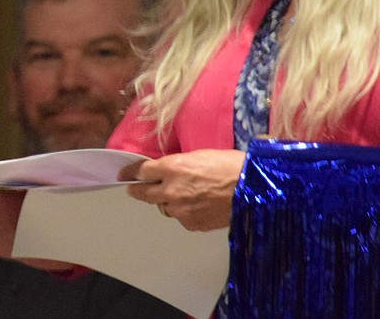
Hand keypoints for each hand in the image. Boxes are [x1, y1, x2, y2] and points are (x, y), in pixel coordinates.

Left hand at [123, 148, 245, 230]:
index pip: (141, 171)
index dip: (132, 172)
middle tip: (134, 189)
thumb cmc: (232, 166)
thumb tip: (167, 170)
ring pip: (163, 207)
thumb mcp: (200, 155)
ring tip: (181, 196)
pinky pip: (181, 218)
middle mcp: (171, 189)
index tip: (126, 174)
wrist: (253, 189)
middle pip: (143, 193)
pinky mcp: (191, 223)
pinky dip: (184, 213)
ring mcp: (180, 209)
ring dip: (166, 201)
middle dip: (137, 190)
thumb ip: (178, 164)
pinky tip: (198, 206)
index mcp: (173, 166)